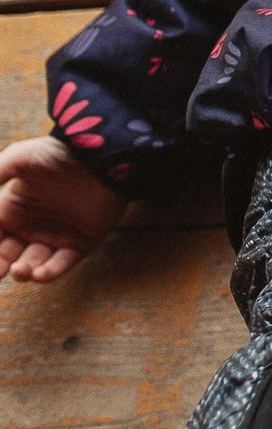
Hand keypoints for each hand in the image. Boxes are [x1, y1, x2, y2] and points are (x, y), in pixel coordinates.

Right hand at [0, 136, 126, 281]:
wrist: (103, 155)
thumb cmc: (58, 154)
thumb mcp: (19, 160)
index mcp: (12, 208)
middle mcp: (31, 225)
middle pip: (7, 254)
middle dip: (1, 265)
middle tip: (0, 271)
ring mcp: (56, 235)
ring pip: (33, 263)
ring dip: (24, 270)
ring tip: (21, 271)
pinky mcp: (82, 242)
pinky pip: (63, 263)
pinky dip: (51, 272)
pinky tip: (40, 274)